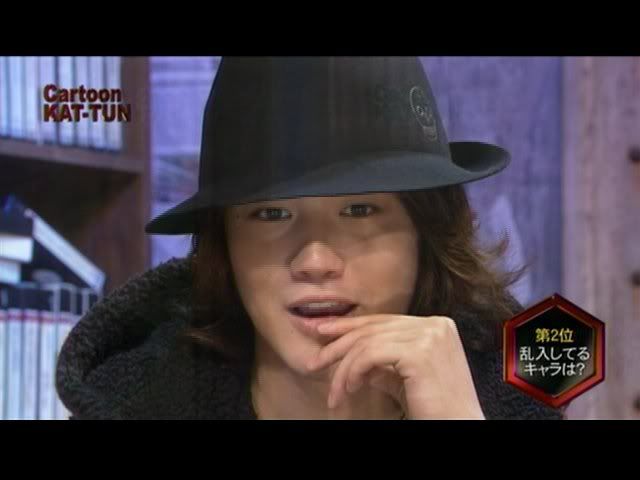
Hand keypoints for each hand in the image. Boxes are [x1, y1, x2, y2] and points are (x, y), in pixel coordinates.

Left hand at [306, 314, 485, 418]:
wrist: (458, 427)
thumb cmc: (433, 409)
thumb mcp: (403, 378)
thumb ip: (383, 363)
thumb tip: (353, 356)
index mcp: (436, 325)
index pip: (384, 321)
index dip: (350, 326)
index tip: (324, 333)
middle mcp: (435, 324)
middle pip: (373, 329)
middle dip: (339, 345)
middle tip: (315, 360)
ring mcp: (429, 335)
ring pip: (367, 344)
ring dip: (344, 369)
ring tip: (336, 392)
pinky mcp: (420, 351)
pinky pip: (370, 355)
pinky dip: (353, 371)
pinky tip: (349, 388)